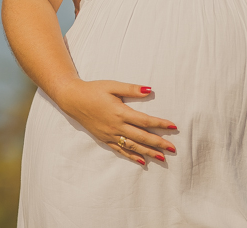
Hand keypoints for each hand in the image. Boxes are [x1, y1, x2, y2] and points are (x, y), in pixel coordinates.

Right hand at [57, 79, 177, 165]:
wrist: (73, 99)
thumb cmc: (94, 90)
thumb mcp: (112, 85)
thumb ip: (131, 89)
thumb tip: (149, 89)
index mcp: (120, 112)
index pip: (145, 121)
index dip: (160, 124)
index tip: (173, 127)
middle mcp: (116, 126)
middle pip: (142, 137)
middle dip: (159, 143)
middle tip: (173, 149)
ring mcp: (110, 134)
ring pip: (133, 146)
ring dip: (148, 152)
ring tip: (162, 158)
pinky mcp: (104, 139)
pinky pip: (120, 150)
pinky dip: (132, 156)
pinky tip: (142, 161)